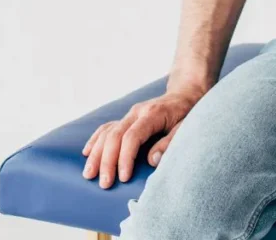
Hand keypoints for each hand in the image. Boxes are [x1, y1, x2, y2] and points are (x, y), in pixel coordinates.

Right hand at [81, 86, 201, 187]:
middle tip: (104, 183)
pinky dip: (95, 140)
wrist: (186, 93)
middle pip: (115, 136)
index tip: (123, 178)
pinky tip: (86, 152)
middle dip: (107, 161)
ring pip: (107, 132)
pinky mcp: (127, 117)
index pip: (132, 136)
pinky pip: (107, 127)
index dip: (125, 158)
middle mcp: (138, 112)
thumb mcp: (187, 126)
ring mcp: (131, 113)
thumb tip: (152, 159)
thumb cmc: (189, 112)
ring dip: (96, 153)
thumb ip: (170, 142)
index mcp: (153, 114)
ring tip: (89, 175)